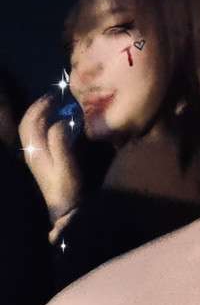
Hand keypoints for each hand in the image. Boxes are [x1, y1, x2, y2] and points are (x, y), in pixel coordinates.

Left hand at [18, 95, 81, 222]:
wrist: (66, 208)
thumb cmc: (68, 186)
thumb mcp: (66, 163)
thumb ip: (60, 141)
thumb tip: (60, 121)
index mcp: (35, 151)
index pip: (29, 123)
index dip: (38, 107)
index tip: (53, 95)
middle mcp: (32, 152)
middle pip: (27, 125)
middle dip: (37, 108)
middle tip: (54, 96)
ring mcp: (36, 157)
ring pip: (31, 131)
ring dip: (39, 115)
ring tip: (54, 105)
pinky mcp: (42, 161)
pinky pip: (38, 137)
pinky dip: (44, 124)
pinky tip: (56, 122)